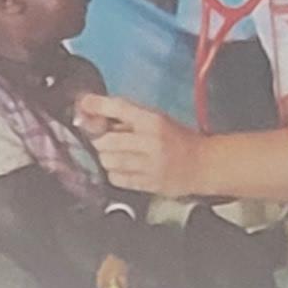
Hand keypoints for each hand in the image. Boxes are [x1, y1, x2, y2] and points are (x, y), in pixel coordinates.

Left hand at [77, 93, 205, 200]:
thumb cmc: (178, 140)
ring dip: (106, 158)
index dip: (97, 105)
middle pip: (106, 140)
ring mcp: (149, 164)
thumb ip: (128, 118)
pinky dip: (114, 174)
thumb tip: (94, 115)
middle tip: (106, 140)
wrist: (203, 164)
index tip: (84, 104)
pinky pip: (117, 179)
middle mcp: (150, 141)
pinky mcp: (148, 183)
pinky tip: (124, 169)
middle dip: (100, 140)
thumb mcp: (157, 120)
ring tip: (116, 155)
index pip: (120, 108)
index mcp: (153, 120)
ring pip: (109, 161)